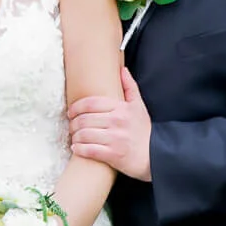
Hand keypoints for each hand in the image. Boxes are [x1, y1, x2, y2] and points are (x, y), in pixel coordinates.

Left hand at [68, 65, 152, 180]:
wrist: (155, 155)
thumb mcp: (139, 106)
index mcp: (121, 108)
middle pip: (84, 119)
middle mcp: (117, 122)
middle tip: (71, 127)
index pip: (91, 103)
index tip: (70, 112)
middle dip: (73, 124)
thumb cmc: (143, 131)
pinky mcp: (113, 155)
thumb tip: (121, 69)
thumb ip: (130, 87)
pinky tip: (76, 148)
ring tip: (74, 137)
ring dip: (75, 137)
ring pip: (84, 134)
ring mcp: (115, 139)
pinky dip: (79, 149)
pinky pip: (89, 150)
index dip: (76, 107)